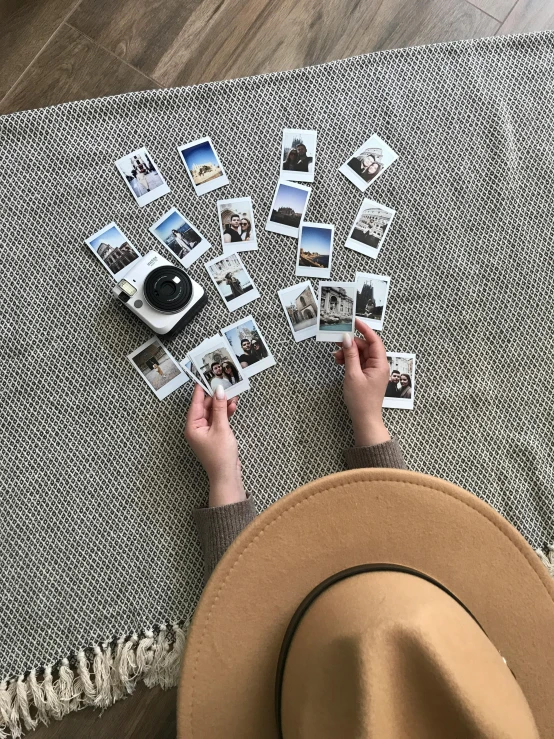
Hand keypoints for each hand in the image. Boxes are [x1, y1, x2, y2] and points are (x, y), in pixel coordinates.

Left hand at [184, 383, 244, 506]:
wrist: (227, 475)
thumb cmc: (221, 454)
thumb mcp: (221, 427)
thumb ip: (219, 408)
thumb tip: (218, 390)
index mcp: (192, 426)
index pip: (196, 403)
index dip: (201, 389)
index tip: (205, 375)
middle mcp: (196, 428)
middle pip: (204, 406)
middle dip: (215, 396)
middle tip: (225, 383)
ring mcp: (205, 432)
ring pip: (213, 412)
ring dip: (222, 404)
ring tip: (233, 394)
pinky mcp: (214, 435)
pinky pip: (218, 419)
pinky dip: (224, 413)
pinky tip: (233, 406)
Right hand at [333, 318, 390, 446]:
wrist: (365, 420)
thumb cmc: (361, 400)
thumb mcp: (353, 375)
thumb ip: (350, 355)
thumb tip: (346, 339)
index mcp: (380, 363)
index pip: (374, 340)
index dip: (364, 329)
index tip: (354, 321)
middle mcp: (379, 365)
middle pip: (365, 346)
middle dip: (351, 344)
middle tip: (336, 342)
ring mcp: (373, 370)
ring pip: (360, 354)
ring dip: (348, 353)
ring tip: (336, 357)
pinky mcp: (367, 376)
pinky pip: (358, 362)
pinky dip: (349, 361)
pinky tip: (340, 362)